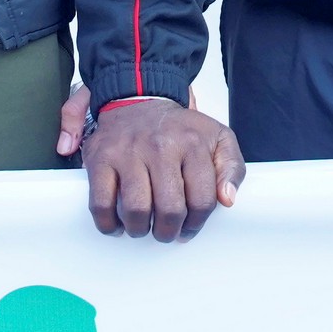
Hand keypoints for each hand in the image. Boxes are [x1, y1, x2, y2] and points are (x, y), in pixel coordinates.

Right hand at [82, 96, 243, 240]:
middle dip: (169, 231)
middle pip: (170, 209)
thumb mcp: (217, 138)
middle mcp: (160, 146)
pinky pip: (101, 203)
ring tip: (144, 227)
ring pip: (136, 210)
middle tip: (167, 231)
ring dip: (140, 229)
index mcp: (192, 143)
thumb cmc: (178, 129)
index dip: (198, 223)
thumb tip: (228, 199)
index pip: (202, 199)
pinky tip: (117, 224)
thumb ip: (232, 167)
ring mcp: (128, 152)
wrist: (137, 100)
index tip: (190, 226)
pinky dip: (107, 222)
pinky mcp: (101, 158)